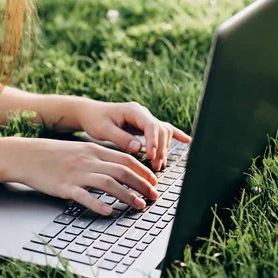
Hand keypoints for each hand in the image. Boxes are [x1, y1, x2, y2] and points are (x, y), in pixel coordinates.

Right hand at [3, 137, 159, 214]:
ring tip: (139, 206)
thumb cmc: (52, 154)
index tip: (154, 182)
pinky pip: (84, 196)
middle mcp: (88, 160)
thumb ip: (98, 157)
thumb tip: (120, 168)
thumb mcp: (78, 150)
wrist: (25, 155)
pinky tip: (108, 212)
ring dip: (128, 196)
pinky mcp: (64, 187)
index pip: (126, 159)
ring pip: (109, 183)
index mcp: (93, 150)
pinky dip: (98, 204)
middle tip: (154, 197)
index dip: (144, 171)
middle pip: (123, 171)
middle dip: (143, 185)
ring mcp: (76, 173)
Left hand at [76, 100, 190, 170]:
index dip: (154, 142)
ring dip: (164, 148)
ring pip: (163, 132)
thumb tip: (138, 148)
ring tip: (159, 165)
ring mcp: (145, 119)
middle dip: (161, 149)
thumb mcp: (104, 129)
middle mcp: (142, 113)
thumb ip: (121, 138)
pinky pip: (162, 130)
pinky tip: (187, 141)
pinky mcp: (144, 126)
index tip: (151, 157)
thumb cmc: (95, 120)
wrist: (90, 113)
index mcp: (133, 111)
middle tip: (156, 167)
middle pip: (161, 130)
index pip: (151, 126)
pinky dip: (175, 135)